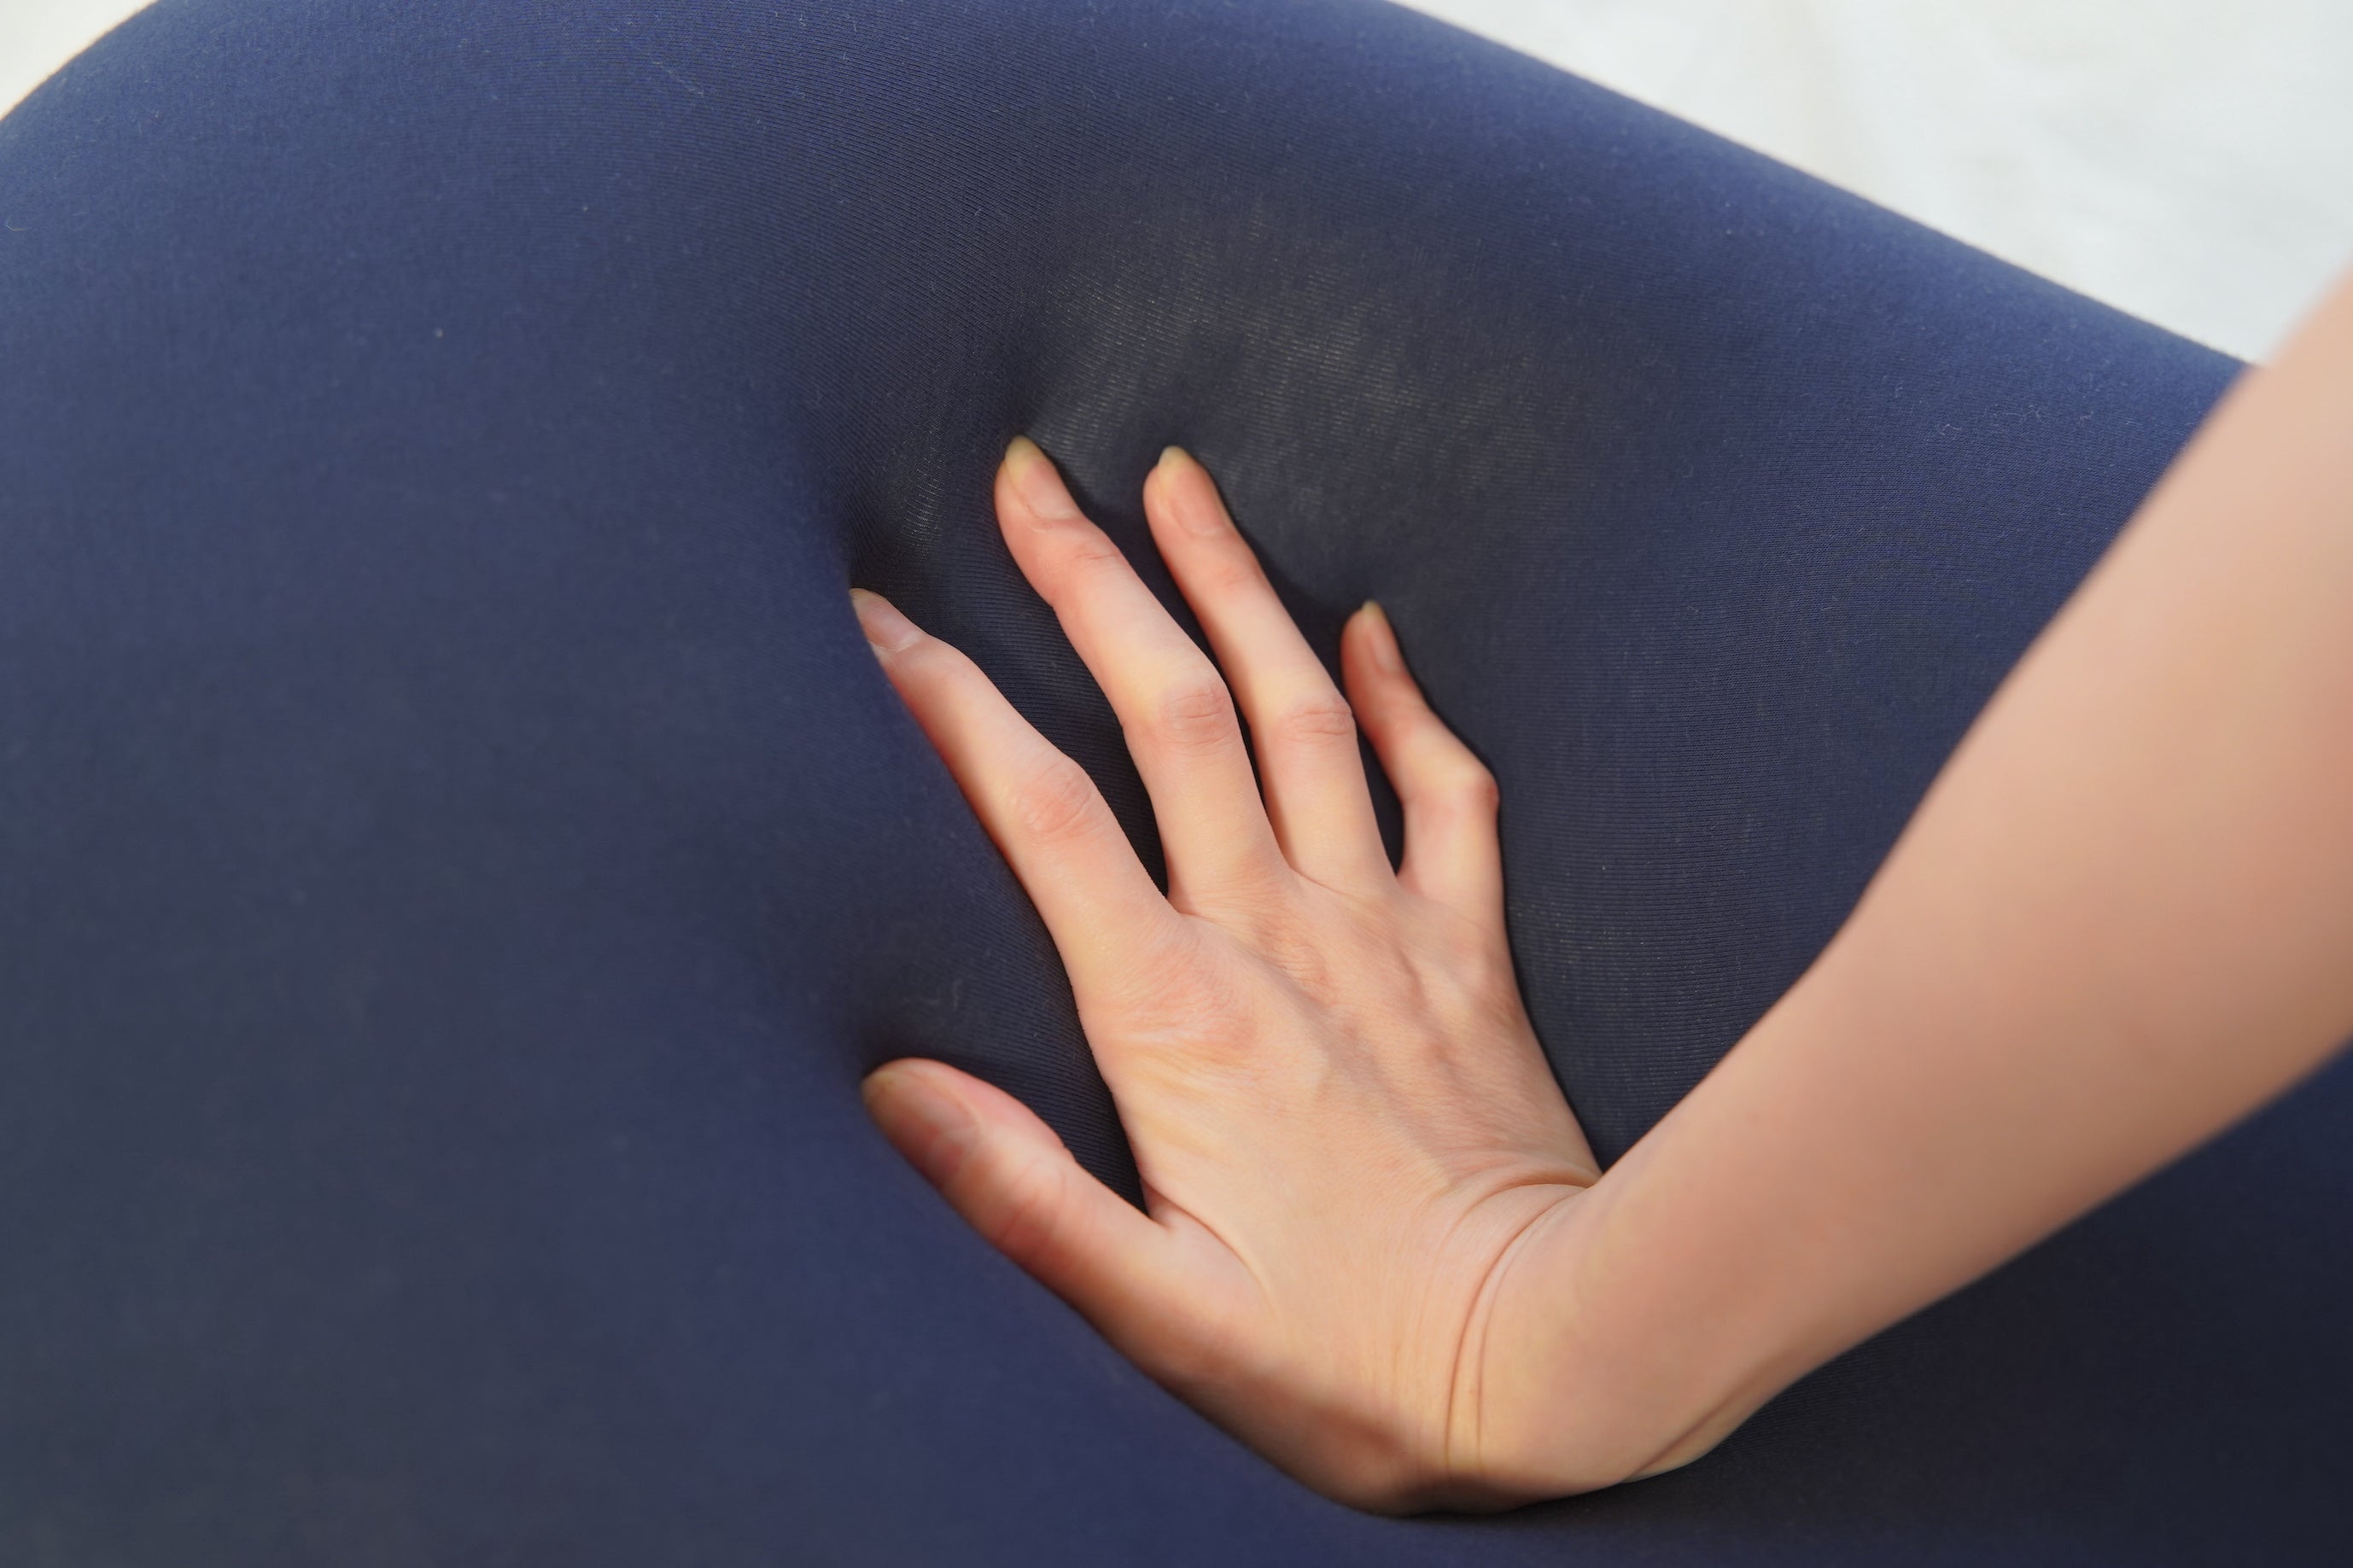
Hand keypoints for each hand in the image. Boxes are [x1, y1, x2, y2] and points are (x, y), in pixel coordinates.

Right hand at [853, 438, 1605, 1510]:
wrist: (1564, 1359)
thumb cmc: (1351, 1362)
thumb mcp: (1155, 1310)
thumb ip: (1019, 1192)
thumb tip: (890, 1083)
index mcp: (1175, 1012)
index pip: (1039, 810)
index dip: (950, 700)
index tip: (878, 615)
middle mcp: (1276, 933)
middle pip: (1169, 711)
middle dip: (1093, 581)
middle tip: (1034, 475)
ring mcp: (1383, 928)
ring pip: (1299, 713)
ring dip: (1234, 589)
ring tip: (1179, 483)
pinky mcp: (1469, 952)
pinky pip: (1445, 788)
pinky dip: (1408, 697)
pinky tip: (1374, 625)